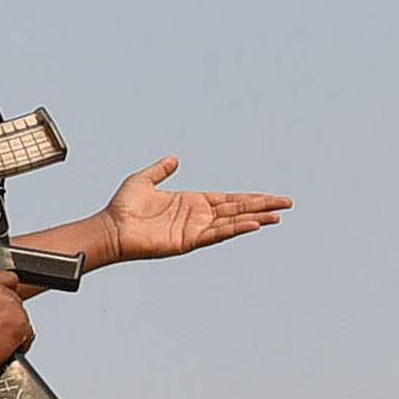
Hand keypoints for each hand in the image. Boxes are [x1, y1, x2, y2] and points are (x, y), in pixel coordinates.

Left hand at [89, 159, 290, 267]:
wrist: (111, 227)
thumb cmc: (123, 207)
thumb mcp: (143, 180)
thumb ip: (160, 170)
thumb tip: (174, 158)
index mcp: (192, 202)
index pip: (229, 199)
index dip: (250, 198)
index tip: (271, 197)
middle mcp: (197, 216)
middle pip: (237, 209)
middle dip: (262, 206)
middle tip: (287, 204)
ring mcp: (194, 229)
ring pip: (232, 223)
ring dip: (255, 219)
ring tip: (277, 216)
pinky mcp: (188, 240)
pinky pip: (216, 234)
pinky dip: (235, 229)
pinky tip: (252, 225)